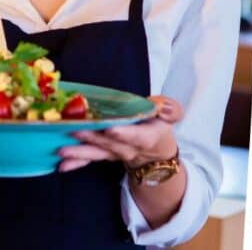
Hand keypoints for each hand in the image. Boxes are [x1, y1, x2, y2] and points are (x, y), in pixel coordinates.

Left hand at [58, 95, 183, 172]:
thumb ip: (170, 109)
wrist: (156, 152)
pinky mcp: (105, 156)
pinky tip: (61, 164)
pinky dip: (76, 163)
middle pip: (110, 144)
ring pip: (97, 154)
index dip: (123, 133)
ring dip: (79, 152)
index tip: (110, 129)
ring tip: (62, 150)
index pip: (135, 136)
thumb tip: (159, 106)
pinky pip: (90, 160)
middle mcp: (129, 149)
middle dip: (92, 137)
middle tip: (75, 129)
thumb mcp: (171, 115)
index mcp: (147, 136)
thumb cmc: (160, 126)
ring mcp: (115, 154)